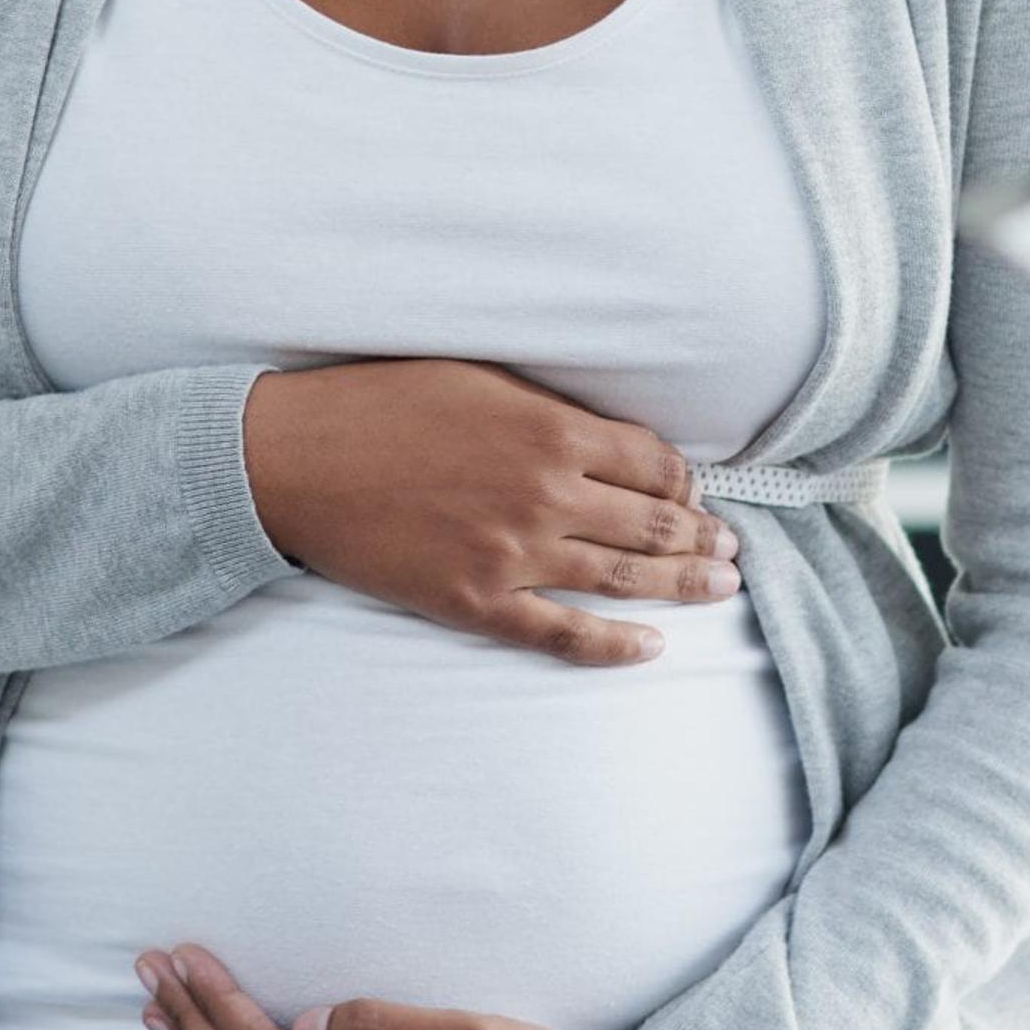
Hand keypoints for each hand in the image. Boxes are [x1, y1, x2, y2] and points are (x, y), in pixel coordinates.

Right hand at [241, 359, 740, 664]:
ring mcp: (513, 553)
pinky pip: (561, 634)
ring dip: (683, 586)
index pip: (654, 463)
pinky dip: (613, 646)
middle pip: (653, 523)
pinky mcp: (475, 601)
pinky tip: (652, 649)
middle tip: (732, 550)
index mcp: (552, 431)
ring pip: (623, 579)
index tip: (697, 494)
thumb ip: (550, 412)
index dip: (686, 482)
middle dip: (701, 538)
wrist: (296, 460)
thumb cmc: (381, 404)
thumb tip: (609, 441)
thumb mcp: (481, 381)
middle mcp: (546, 494)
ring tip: (722, 587)